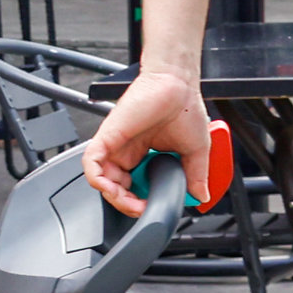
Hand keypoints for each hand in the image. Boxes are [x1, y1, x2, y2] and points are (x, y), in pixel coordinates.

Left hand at [78, 67, 214, 218]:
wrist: (179, 83)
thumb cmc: (186, 108)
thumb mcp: (196, 152)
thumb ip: (196, 176)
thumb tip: (201, 197)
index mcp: (145, 156)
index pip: (134, 189)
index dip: (140, 204)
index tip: (153, 208)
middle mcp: (128, 152)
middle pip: (116, 188)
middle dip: (126, 205)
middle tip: (142, 209)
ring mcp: (117, 145)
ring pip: (102, 180)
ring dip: (113, 197)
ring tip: (131, 203)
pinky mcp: (108, 136)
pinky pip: (91, 162)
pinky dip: (96, 179)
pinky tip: (110, 189)